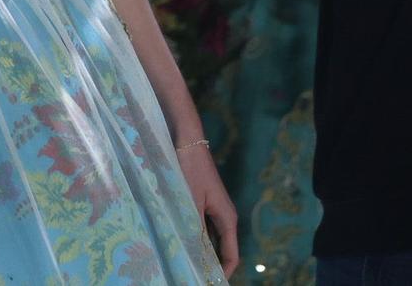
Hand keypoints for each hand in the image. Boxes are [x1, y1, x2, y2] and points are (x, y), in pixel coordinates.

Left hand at [176, 141, 239, 277]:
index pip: (231, 256)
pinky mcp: (203, 202)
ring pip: (210, 239)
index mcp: (227, 219)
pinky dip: (195, 237)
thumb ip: (194, 229)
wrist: (187, 140)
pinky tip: (181, 241)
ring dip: (201, 251)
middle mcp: (224, 216)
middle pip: (221, 249)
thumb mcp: (190, 202)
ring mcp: (213, 209)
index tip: (209, 283)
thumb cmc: (190, 169)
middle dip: (210, 265)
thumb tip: (194, 255)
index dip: (223, 273)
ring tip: (185, 263)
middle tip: (193, 275)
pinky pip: (202, 227)